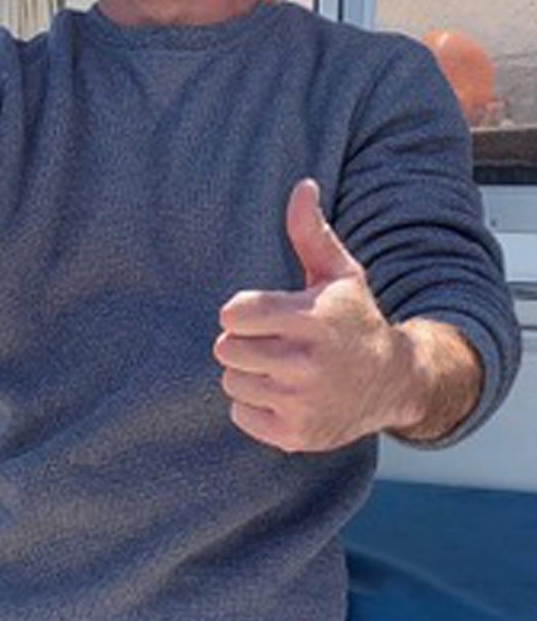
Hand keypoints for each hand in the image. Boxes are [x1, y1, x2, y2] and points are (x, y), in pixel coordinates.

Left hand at [214, 178, 415, 451]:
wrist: (393, 383)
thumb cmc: (355, 320)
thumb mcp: (340, 274)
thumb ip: (312, 233)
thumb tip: (301, 185)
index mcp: (311, 319)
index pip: (233, 314)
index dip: (241, 312)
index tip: (260, 314)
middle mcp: (306, 364)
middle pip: (227, 349)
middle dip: (244, 343)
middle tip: (273, 343)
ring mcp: (301, 403)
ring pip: (231, 381)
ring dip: (248, 374)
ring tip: (280, 368)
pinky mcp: (294, 435)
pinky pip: (240, 414)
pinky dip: (254, 406)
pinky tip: (284, 395)